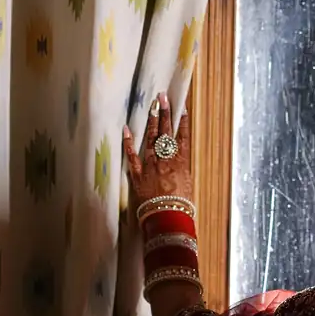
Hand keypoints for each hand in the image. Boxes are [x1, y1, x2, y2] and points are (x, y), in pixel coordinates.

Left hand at [123, 93, 193, 212]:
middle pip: (166, 132)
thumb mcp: (188, 184)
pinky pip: (132, 155)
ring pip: (151, 139)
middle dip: (165, 113)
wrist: (167, 218)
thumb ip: (182, 169)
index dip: (182, 121)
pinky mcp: (138, 174)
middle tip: (163, 97)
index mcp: (181, 162)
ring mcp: (151, 165)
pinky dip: (128, 142)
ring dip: (151, 122)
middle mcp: (166, 160)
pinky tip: (126, 129)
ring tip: (152, 107)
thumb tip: (180, 160)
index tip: (181, 106)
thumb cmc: (181, 205)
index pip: (182, 136)